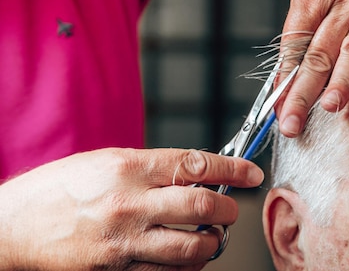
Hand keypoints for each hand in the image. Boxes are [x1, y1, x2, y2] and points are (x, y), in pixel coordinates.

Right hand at [0, 148, 262, 269]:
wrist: (12, 228)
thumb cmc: (58, 189)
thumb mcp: (106, 161)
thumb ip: (152, 167)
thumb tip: (197, 172)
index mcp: (128, 168)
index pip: (195, 164)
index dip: (232, 169)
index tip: (251, 173)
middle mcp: (129, 204)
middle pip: (201, 207)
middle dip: (228, 209)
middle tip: (231, 209)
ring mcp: (123, 243)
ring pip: (192, 250)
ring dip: (212, 244)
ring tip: (211, 237)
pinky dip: (186, 267)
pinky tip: (184, 258)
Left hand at [278, 0, 348, 135]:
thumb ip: (302, 22)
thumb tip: (291, 68)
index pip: (294, 48)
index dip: (285, 82)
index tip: (279, 113)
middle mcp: (342, 0)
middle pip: (319, 54)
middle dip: (303, 93)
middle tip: (294, 127)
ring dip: (344, 76)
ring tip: (331, 106)